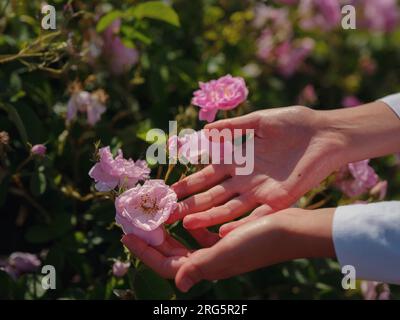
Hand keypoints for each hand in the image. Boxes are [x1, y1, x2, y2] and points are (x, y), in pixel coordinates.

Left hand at [123, 207, 335, 291]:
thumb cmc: (259, 240)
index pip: (167, 265)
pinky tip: (186, 212)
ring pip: (185, 243)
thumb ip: (200, 266)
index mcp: (207, 267)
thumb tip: (178, 284)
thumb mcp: (227, 253)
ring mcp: (219, 250)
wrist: (291, 230)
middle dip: (152, 241)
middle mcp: (210, 261)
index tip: (126, 236)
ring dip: (169, 231)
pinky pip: (201, 233)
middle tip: (135, 224)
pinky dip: (190, 224)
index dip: (145, 253)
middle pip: (172, 254)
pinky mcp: (229, 238)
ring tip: (155, 216)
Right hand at [168, 106, 343, 235]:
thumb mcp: (258, 121)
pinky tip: (223, 232)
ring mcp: (260, 190)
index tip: (168, 191)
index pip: (206, 175)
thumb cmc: (292, 123)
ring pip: (229, 207)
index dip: (188, 183)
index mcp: (237, 160)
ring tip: (188, 224)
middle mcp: (244, 179)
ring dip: (209, 216)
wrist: (324, 132)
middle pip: (212, 194)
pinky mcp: (278, 199)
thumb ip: (232, 127)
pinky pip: (257, 215)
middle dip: (190, 204)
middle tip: (167, 214)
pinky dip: (241, 224)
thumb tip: (204, 132)